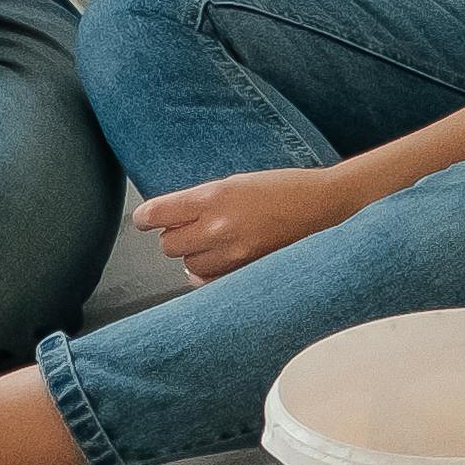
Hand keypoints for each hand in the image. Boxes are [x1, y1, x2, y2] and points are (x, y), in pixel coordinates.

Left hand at [133, 164, 360, 281]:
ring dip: (193, 255)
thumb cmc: (280, 188)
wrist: (321, 205)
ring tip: (214, 241)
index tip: (144, 220)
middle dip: (174, 236)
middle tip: (191, 227)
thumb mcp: (234, 183)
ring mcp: (233, 253)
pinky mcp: (246, 271)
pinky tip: (223, 258)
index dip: (144, 218)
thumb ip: (200, 201)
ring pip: (188, 266)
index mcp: (213, 196)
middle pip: (168, 245)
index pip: (157, 214)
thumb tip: (170, 219)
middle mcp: (219, 227)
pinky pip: (209, 281)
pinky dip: (209, 273)